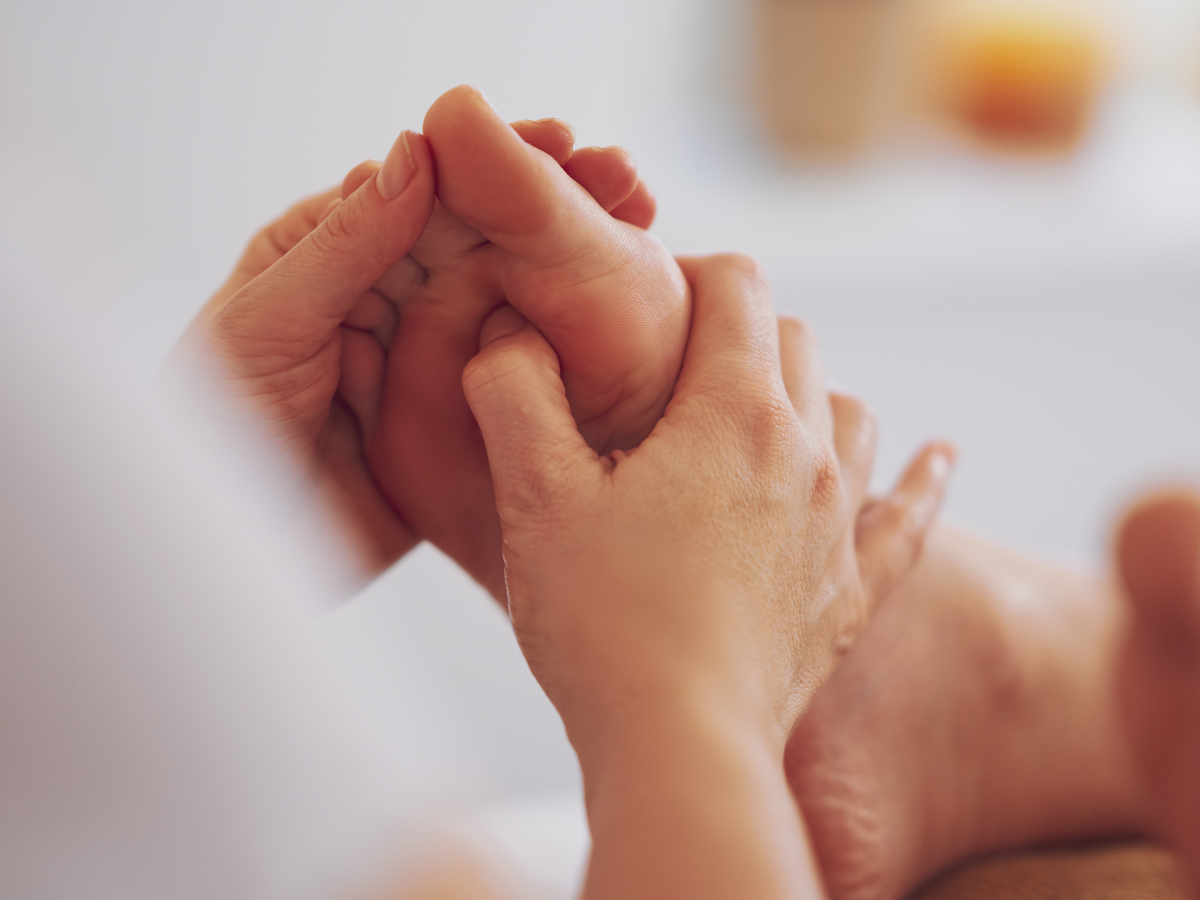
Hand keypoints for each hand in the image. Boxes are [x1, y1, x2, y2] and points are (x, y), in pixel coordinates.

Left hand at [183, 113, 654, 586]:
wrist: (223, 548)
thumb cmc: (210, 427)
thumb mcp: (269, 320)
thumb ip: (344, 244)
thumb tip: (417, 155)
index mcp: (331, 254)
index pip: (425, 192)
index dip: (494, 163)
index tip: (562, 144)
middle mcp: (385, 300)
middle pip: (480, 239)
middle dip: (552, 206)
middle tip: (625, 184)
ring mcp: (424, 362)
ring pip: (504, 304)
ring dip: (569, 273)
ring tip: (642, 239)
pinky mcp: (450, 424)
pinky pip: (507, 382)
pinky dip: (556, 358)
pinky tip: (614, 336)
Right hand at [461, 253, 953, 899]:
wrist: (679, 747)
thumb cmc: (602, 623)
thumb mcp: (535, 497)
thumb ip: (515, 392)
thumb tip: (511, 332)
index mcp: (732, 413)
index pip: (738, 284)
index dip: (688, 269)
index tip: (644, 297)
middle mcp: (804, 453)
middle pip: (795, 339)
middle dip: (737, 327)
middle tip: (672, 357)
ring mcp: (837, 523)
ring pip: (849, 410)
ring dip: (807, 389)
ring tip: (757, 403)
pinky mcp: (848, 591)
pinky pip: (908, 517)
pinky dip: (921, 479)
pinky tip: (940, 457)